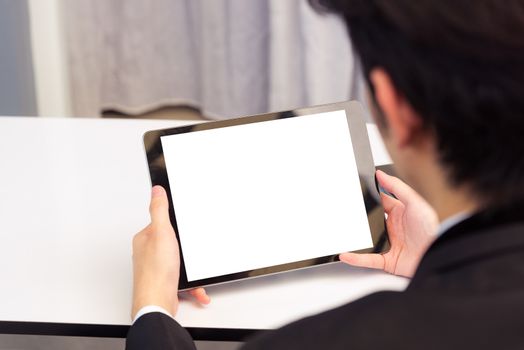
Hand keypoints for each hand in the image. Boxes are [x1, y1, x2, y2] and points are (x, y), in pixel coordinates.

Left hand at [131, 186, 209, 319]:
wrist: (157, 303)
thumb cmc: (156, 272)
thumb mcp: (161, 232)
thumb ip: (159, 210)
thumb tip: (156, 190)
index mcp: (144, 238)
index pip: (160, 223)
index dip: (174, 225)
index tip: (182, 228)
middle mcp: (147, 253)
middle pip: (172, 242)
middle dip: (185, 249)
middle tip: (188, 252)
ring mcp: (156, 268)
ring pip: (179, 262)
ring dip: (190, 269)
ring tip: (191, 272)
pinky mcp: (165, 282)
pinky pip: (182, 279)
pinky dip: (192, 284)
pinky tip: (195, 287)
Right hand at [339, 170, 437, 277]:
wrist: (440, 253)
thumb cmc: (432, 228)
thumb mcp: (414, 201)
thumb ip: (397, 187)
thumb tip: (381, 174)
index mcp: (399, 213)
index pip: (379, 203)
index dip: (368, 198)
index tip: (354, 191)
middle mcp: (393, 229)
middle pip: (370, 222)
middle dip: (358, 220)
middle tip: (342, 212)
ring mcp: (390, 245)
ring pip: (367, 241)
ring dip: (354, 240)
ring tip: (340, 234)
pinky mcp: (388, 261)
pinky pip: (369, 259)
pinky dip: (356, 258)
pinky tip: (346, 254)